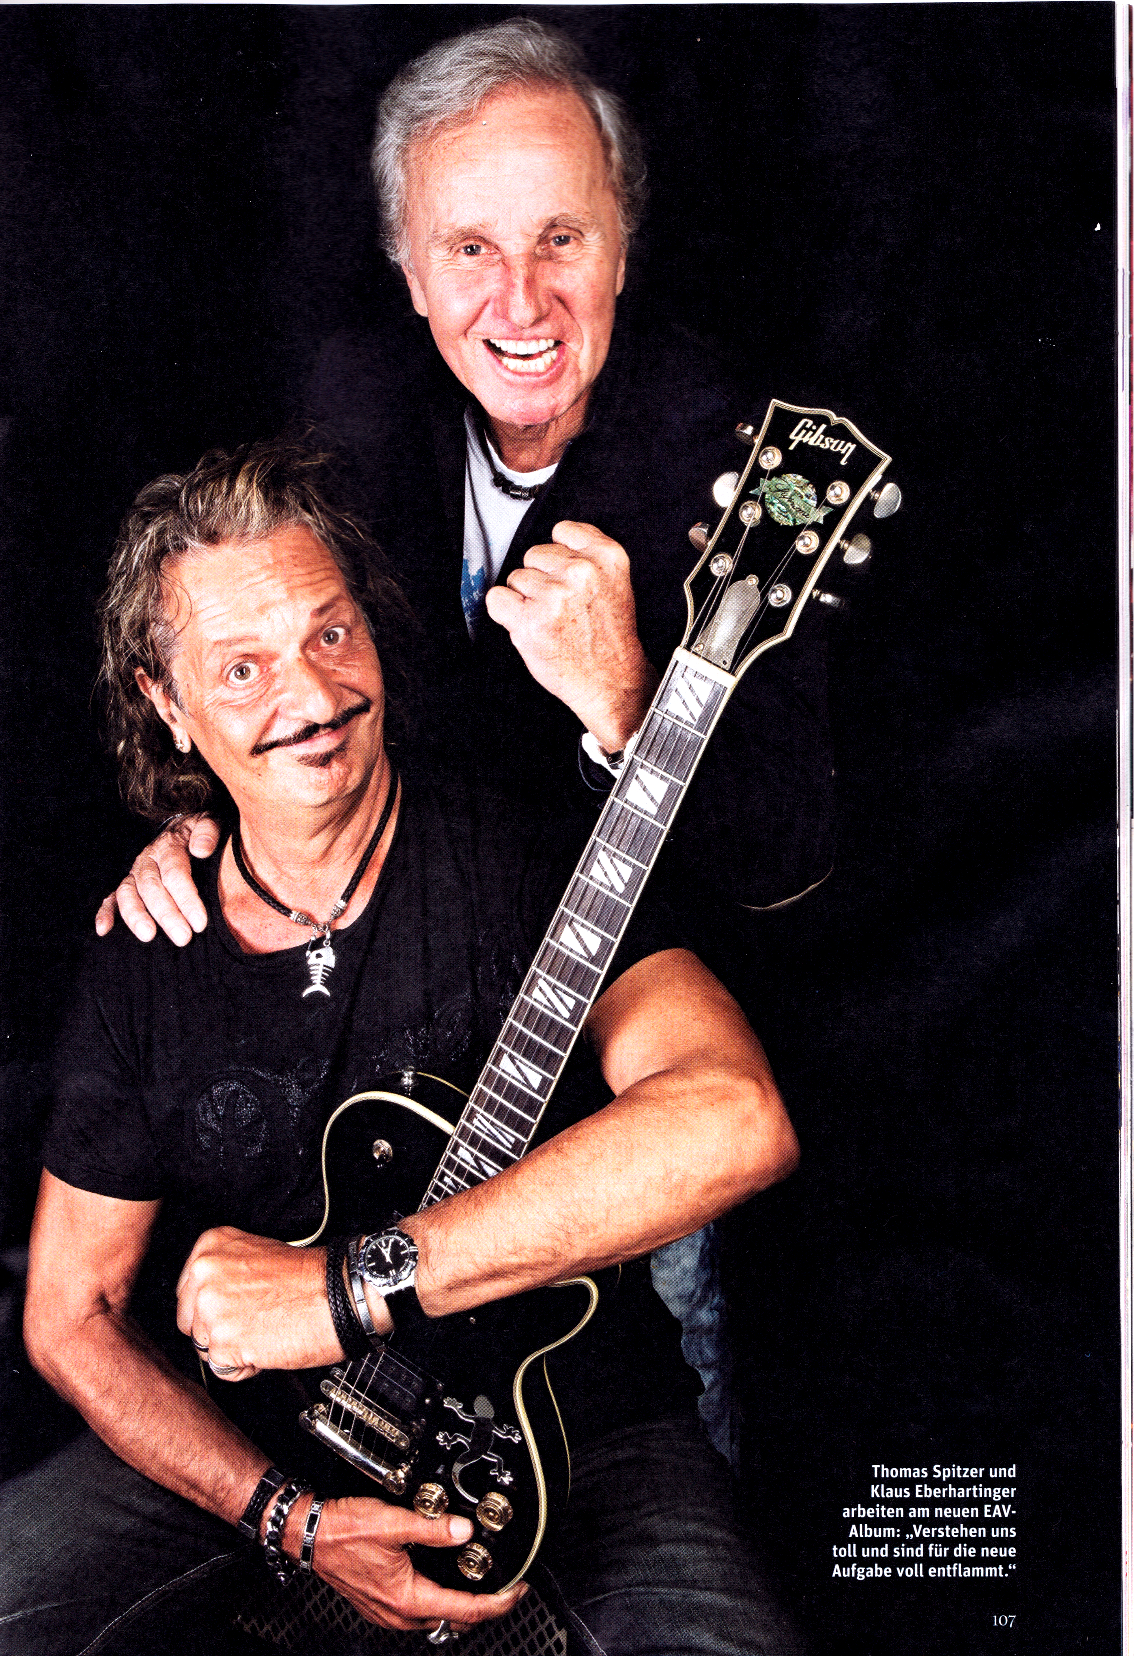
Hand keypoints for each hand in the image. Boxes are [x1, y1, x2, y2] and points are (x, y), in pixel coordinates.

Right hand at [95, 814, 219, 944]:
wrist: (181, 828)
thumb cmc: (198, 832)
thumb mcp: (208, 822)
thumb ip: (208, 832)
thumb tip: (201, 850)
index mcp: (168, 846)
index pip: (175, 872)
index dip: (186, 898)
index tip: (200, 922)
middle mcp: (147, 860)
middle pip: (152, 887)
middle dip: (166, 914)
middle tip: (183, 937)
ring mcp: (134, 873)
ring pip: (129, 894)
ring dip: (136, 915)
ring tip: (148, 936)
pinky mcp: (128, 885)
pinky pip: (111, 898)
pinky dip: (105, 913)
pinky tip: (103, 930)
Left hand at [176, 1227, 341, 1377]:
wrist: (340, 1295)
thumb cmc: (309, 1278)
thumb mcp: (256, 1254)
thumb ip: (224, 1272)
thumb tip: (204, 1298)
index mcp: (210, 1247)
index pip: (187, 1290)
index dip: (214, 1306)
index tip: (237, 1305)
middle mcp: (204, 1274)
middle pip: (189, 1321)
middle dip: (217, 1329)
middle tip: (253, 1320)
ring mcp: (211, 1308)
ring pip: (203, 1346)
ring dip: (232, 1348)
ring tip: (264, 1330)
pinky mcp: (223, 1343)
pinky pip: (221, 1369)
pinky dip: (244, 1366)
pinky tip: (267, 1345)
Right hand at [296, 1494, 526, 1631]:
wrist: (310, 1534)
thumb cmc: (343, 1531)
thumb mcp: (392, 1522)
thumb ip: (432, 1527)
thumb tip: (464, 1529)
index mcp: (407, 1598)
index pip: (466, 1610)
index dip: (497, 1603)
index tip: (516, 1592)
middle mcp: (399, 1613)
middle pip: (455, 1620)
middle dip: (485, 1607)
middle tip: (507, 1588)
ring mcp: (389, 1612)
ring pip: (438, 1618)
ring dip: (462, 1605)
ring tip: (483, 1584)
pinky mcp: (383, 1604)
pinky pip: (421, 1611)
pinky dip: (441, 1599)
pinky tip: (445, 1581)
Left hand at [484, 521, 658, 753]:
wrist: (611, 681)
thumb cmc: (610, 639)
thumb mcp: (615, 583)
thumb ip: (588, 556)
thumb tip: (554, 543)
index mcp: (607, 557)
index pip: (562, 530)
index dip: (560, 556)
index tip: (566, 576)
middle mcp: (581, 572)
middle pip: (534, 553)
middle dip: (542, 578)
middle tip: (562, 606)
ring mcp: (554, 596)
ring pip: (516, 577)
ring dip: (527, 599)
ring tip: (552, 620)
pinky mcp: (529, 620)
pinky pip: (496, 598)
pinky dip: (505, 613)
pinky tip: (531, 625)